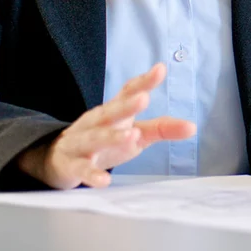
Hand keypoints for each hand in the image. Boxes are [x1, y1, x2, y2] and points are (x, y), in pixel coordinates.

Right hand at [16, 63, 195, 188]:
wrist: (57, 158)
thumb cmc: (104, 140)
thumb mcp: (135, 133)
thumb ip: (162, 128)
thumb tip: (193, 126)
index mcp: (113, 111)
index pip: (128, 92)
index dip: (143, 81)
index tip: (160, 69)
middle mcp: (97, 122)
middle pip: (111, 111)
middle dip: (126, 105)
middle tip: (143, 98)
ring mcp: (82, 142)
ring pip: (96, 137)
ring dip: (112, 136)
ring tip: (132, 136)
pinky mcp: (72, 165)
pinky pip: (82, 170)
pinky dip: (92, 175)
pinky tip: (104, 181)